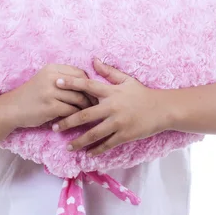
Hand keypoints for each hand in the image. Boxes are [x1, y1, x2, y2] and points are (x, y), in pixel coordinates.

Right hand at [7, 64, 92, 128]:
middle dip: (91, 95)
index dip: (89, 83)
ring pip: (78, 98)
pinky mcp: (50, 107)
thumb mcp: (45, 80)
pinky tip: (77, 120)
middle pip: (81, 84)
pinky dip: (76, 115)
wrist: (11, 108)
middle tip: (96, 104)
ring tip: (89, 112)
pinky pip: (71, 110)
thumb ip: (63, 78)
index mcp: (52, 68)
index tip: (93, 92)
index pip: (79, 72)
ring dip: (85, 107)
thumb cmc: (32, 95)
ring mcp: (50, 92)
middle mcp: (52, 77)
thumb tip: (88, 83)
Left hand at [52, 59, 169, 154]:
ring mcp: (118, 123)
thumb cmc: (141, 94)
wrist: (162, 109)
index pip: (87, 86)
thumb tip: (94, 60)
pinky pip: (107, 144)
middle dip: (68, 121)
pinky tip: (87, 154)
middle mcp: (112, 107)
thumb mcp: (126, 80)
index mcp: (111, 92)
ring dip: (79, 141)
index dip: (71, 84)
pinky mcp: (125, 135)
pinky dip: (97, 150)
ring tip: (68, 146)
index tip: (56, 84)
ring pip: (94, 134)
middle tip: (54, 127)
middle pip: (85, 115)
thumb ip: (109, 72)